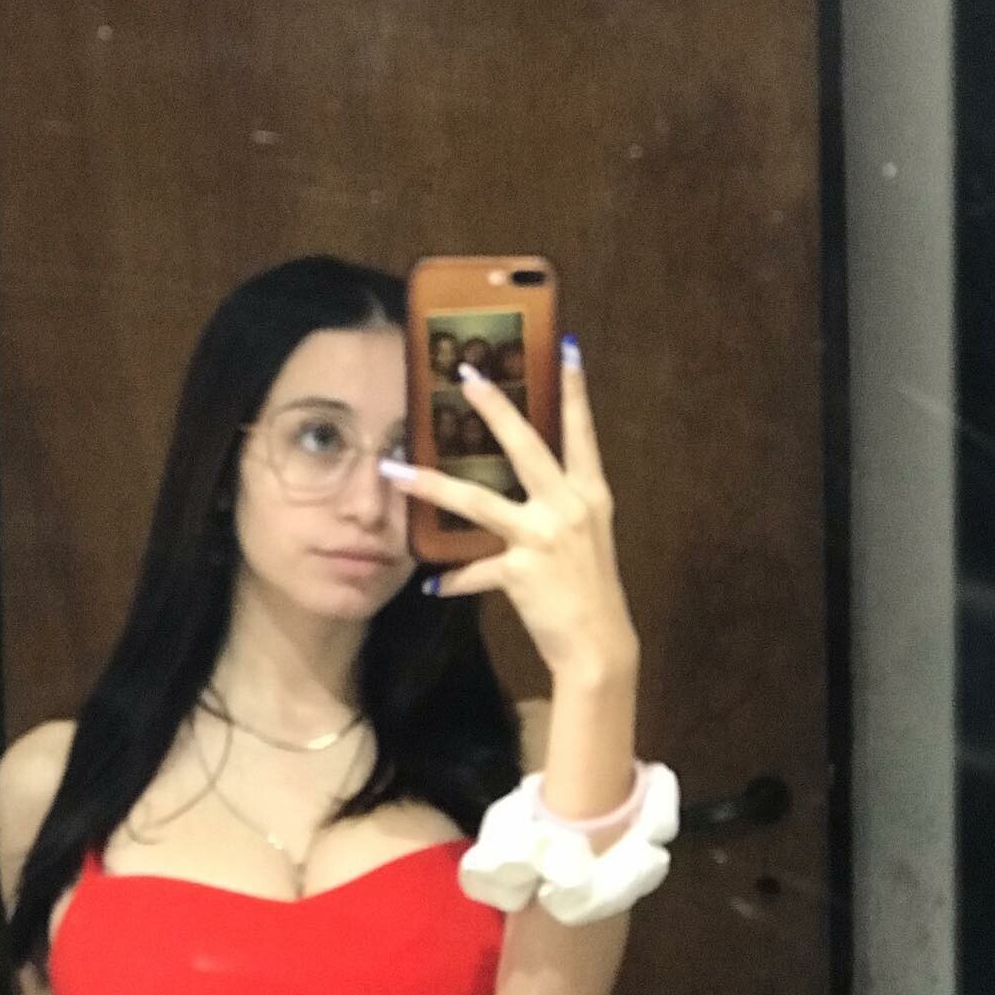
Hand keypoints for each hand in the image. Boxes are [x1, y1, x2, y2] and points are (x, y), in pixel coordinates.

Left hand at [380, 339, 638, 681]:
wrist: (600, 645)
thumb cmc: (588, 588)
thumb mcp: (584, 537)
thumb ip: (556, 505)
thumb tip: (519, 484)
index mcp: (590, 494)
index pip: (581, 433)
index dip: (575, 391)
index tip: (565, 348)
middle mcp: (570, 507)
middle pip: (526, 445)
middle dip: (496, 408)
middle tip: (467, 376)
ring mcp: (545, 536)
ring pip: (477, 500)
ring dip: (430, 485)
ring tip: (394, 472)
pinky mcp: (521, 570)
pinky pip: (474, 569)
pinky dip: (452, 579)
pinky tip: (431, 584)